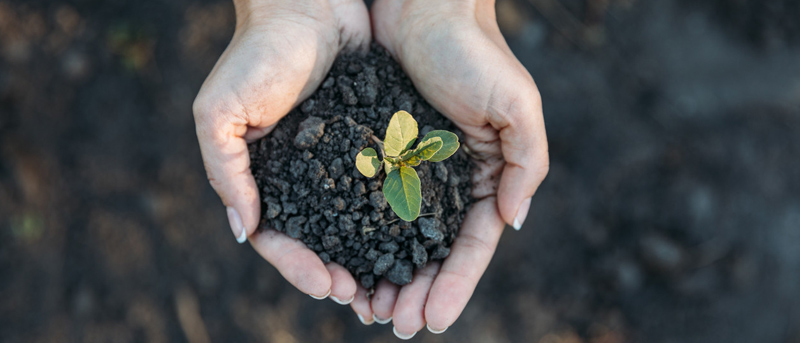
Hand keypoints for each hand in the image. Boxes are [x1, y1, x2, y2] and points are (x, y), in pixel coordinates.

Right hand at [192, 0, 369, 300]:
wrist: (307, 5)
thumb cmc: (256, 55)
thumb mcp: (219, 112)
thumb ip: (226, 171)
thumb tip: (243, 232)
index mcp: (263, 178)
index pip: (277, 238)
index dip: (299, 266)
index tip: (328, 284)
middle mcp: (302, 177)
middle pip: (320, 240)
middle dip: (338, 273)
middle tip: (365, 301)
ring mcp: (337, 163)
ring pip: (354, 223)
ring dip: (369, 257)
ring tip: (392, 284)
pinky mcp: (370, 143)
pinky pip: (383, 187)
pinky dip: (393, 217)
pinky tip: (413, 238)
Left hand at [349, 0, 548, 336]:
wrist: (422, 6)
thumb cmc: (473, 51)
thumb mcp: (517, 104)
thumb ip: (525, 162)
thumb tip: (512, 220)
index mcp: (486, 176)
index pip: (473, 245)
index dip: (455, 285)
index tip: (434, 321)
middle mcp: (449, 180)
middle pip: (434, 251)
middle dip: (418, 291)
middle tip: (395, 325)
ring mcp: (413, 170)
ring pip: (398, 237)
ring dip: (388, 276)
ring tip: (368, 310)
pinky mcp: (379, 153)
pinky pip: (367, 204)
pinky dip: (359, 238)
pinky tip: (345, 264)